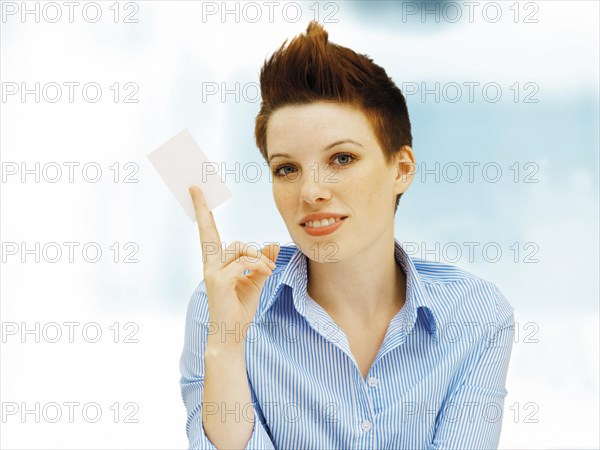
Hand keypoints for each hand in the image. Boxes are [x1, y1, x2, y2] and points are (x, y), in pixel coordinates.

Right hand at [189, 185, 279, 346]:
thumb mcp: (255, 281)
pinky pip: (243, 263)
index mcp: (216, 263)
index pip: (208, 231)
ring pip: (241, 250)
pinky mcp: (219, 281)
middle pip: (235, 243)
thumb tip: (271, 245)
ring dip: (259, 261)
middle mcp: (211, 265)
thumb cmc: (240, 307)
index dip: (202, 210)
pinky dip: (258, 267)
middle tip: (261, 267)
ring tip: (268, 274)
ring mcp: (213, 272)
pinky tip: (265, 275)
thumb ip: (261, 262)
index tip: (195, 189)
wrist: (231, 333)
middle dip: (253, 253)